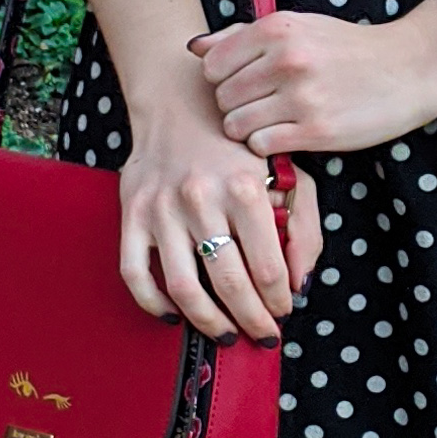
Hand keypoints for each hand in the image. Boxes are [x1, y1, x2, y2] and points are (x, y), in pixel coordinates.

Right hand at [119, 65, 327, 342]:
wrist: (180, 102)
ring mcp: (162, 209)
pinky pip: (135, 274)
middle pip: (230, 284)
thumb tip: (299, 283)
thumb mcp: (287, 172)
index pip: (268, 267)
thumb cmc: (239, 144)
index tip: (283, 312)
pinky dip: (153, 304)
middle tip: (262, 335)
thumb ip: (303, 227)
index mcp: (245, 188)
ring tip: (226, 335)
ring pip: (184, 288)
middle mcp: (201, 199)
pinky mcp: (132, 213)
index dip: (279, 301)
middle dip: (251, 320)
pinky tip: (173, 316)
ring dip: (208, 323)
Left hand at [193, 0, 436, 162]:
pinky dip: (269, 145)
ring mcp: (301, 96)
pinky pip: (262, 146)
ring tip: (273, 122)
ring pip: (236, 126)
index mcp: (278, 29)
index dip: (223, 79)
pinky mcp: (317, 130)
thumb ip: (243, 36)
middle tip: (262, 106)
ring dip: (249, 129)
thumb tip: (193, 47)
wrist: (412, 67)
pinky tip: (288, 135)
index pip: (212, 65)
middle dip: (236, 106)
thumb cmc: (349, 49)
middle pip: (222, 98)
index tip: (245, 83)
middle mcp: (286, 60)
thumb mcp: (299, 27)